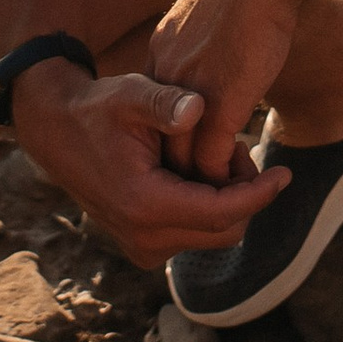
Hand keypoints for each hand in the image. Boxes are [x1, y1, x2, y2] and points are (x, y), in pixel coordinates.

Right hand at [14, 62, 285, 267]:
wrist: (57, 131)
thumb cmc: (99, 108)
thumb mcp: (131, 94)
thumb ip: (165, 102)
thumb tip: (198, 108)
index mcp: (145, 205)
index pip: (223, 213)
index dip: (260, 194)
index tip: (286, 172)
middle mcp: (144, 237)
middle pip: (224, 230)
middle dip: (243, 193)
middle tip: (235, 145)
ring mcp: (141, 247)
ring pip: (212, 233)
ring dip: (225, 199)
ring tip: (213, 150)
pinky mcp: (141, 245)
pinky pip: (192, 234)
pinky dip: (207, 206)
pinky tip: (197, 167)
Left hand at [148, 0, 311, 183]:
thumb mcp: (217, 10)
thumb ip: (212, 36)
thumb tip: (228, 41)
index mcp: (163, 52)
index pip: (157, 111)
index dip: (174, 134)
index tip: (190, 150)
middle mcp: (167, 75)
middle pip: (160, 141)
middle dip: (179, 167)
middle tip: (199, 188)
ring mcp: (191, 93)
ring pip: (182, 160)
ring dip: (202, 182)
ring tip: (223, 194)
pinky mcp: (221, 105)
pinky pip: (213, 159)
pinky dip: (224, 177)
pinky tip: (243, 182)